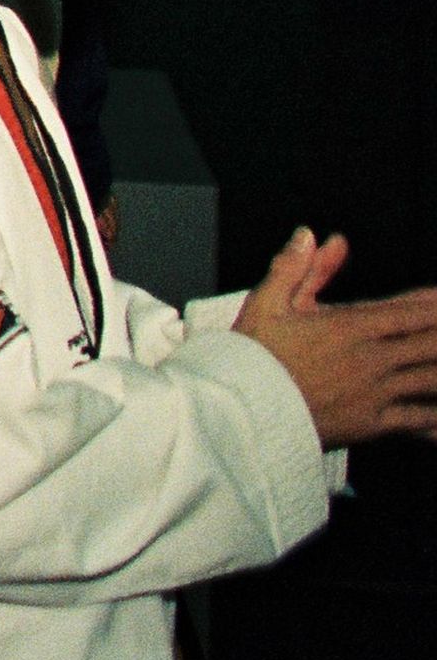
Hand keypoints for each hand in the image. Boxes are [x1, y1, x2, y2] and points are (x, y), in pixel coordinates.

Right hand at [233, 230, 436, 445]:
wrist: (243, 410)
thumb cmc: (253, 355)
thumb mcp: (265, 302)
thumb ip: (294, 268)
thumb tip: (310, 236)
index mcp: (348, 327)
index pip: (406, 312)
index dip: (434, 305)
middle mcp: (370, 359)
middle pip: (428, 344)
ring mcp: (375, 393)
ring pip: (431, 380)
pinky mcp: (372, 424)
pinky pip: (417, 420)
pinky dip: (436, 417)